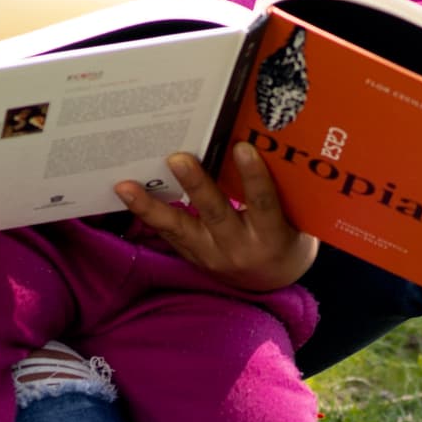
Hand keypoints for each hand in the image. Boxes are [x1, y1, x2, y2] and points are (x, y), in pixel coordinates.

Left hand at [115, 146, 316, 291]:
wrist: (274, 281)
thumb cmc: (287, 236)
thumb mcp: (294, 217)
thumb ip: (279, 188)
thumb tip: (260, 139)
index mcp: (272, 236)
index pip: (263, 204)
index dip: (254, 177)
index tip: (242, 148)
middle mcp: (240, 248)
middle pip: (215, 214)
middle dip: (196, 185)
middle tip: (178, 158)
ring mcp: (213, 257)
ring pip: (179, 229)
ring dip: (151, 206)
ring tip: (126, 186)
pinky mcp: (193, 258)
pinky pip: (168, 234)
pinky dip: (147, 214)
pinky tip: (126, 194)